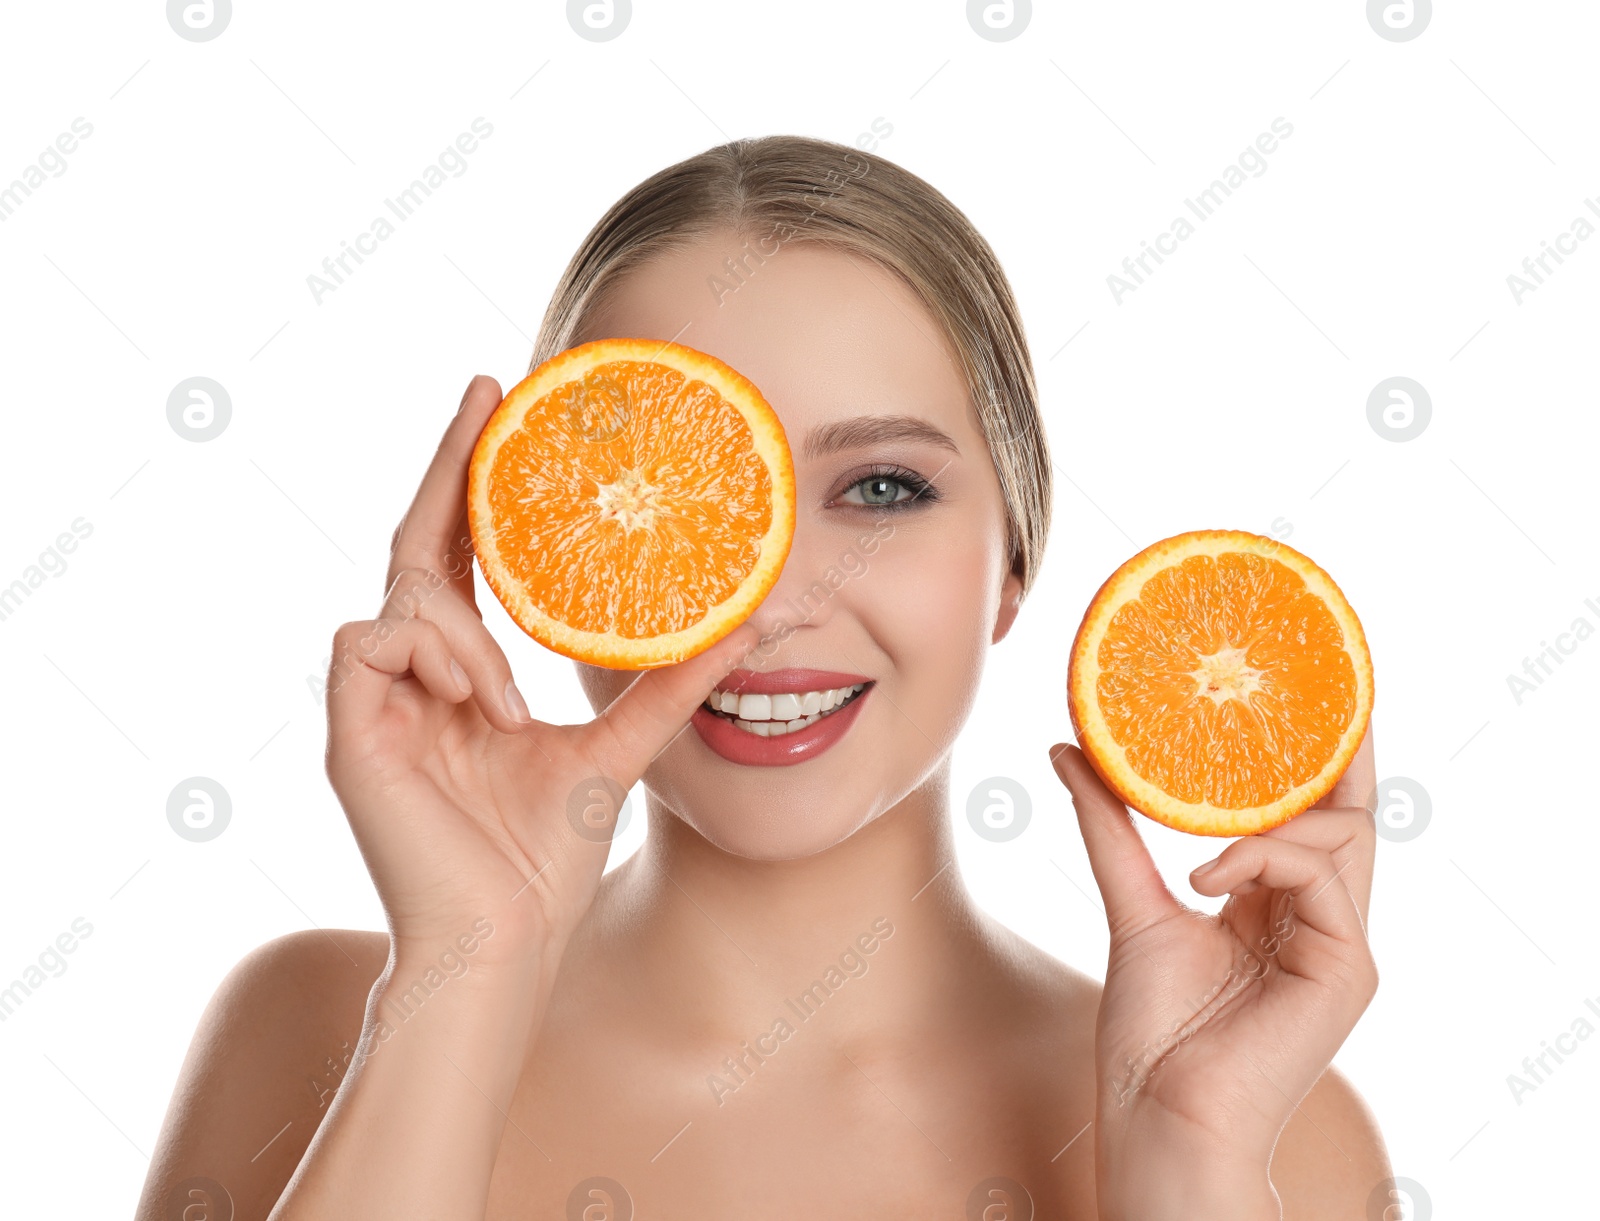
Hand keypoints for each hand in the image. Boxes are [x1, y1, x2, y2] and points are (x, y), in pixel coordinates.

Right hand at [324, 375, 756, 963]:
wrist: (507, 942)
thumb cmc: (546, 858)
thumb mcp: (616, 751)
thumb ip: (665, 686)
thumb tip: (746, 625)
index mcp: (463, 673)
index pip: (463, 558)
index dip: (477, 486)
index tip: (504, 410)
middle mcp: (412, 674)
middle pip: (418, 544)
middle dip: (450, 465)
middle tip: (486, 394)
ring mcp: (376, 700)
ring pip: (401, 594)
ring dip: (465, 628)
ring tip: (505, 698)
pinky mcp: (348, 727)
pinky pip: (372, 637)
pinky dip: (437, 654)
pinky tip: (479, 699)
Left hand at [1049, 726, 1378, 1219]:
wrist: (1159, 1117)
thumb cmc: (1150, 1032)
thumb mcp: (1130, 905)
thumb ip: (1111, 826)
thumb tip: (1069, 747)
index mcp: (1278, 907)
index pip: (1311, 815)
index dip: (1312, 754)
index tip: (1296, 689)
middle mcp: (1319, 920)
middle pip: (1346, 815)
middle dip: (1335, 749)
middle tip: (1309, 683)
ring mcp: (1339, 946)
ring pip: (1338, 837)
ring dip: (1270, 814)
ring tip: (1205, 829)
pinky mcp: (1346, 969)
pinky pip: (1318, 876)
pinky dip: (1261, 858)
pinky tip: (1207, 874)